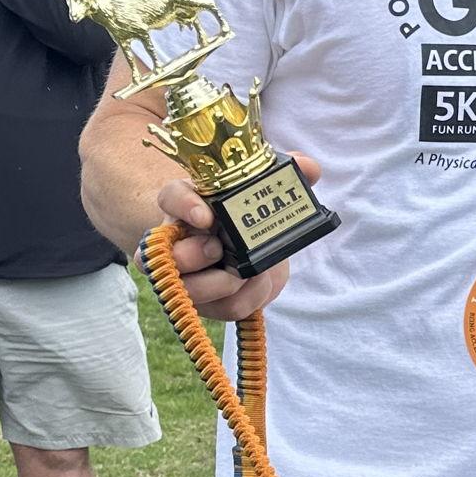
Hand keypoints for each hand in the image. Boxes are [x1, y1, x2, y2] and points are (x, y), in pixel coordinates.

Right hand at [151, 155, 321, 320]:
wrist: (246, 245)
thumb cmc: (244, 214)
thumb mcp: (258, 192)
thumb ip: (280, 177)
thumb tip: (309, 168)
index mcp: (188, 205)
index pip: (171, 197)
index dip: (184, 206)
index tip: (205, 215)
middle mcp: (178, 242)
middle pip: (166, 256)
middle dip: (194, 256)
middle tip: (218, 249)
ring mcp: (189, 277)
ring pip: (192, 290)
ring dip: (225, 283)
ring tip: (251, 272)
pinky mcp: (210, 303)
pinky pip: (225, 308)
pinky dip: (250, 298)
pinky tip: (262, 282)